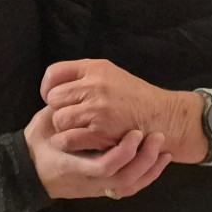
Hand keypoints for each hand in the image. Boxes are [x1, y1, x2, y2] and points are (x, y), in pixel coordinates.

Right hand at [23, 109, 171, 200]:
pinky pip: (130, 187)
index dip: (123, 154)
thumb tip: (75, 92)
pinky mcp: (103, 189)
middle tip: (154, 137)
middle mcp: (87, 182)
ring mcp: (96, 188)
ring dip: (149, 167)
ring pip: (129, 185)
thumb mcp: (45, 125)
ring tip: (161, 147)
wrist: (28, 171)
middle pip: (123, 180)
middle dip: (143, 159)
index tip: (135, 133)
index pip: (103, 168)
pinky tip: (160, 159)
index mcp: (71, 167)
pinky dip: (148, 175)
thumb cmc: (37, 144)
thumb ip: (61, 112)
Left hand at [41, 59, 207, 163]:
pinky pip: (68, 139)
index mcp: (96, 68)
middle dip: (58, 109)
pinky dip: (69, 143)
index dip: (48, 88)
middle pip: (54, 98)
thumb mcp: (111, 74)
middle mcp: (96, 85)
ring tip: (77, 130)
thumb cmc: (134, 98)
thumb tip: (54, 86)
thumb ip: (85, 76)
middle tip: (70, 117)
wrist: (162, 117)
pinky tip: (80, 143)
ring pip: (59, 120)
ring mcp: (98, 110)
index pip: (54, 73)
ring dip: (64, 128)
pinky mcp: (101, 133)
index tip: (54, 98)